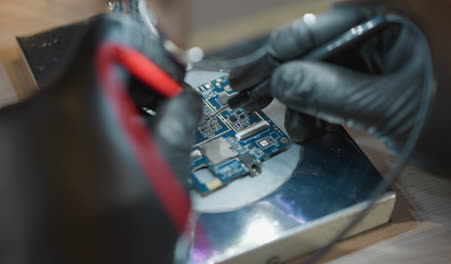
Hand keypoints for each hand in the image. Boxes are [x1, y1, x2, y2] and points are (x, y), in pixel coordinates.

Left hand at [0, 14, 200, 263]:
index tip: (165, 79)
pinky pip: (48, 125)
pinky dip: (82, 130)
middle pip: (88, 70)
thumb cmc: (124, 240)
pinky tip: (106, 161)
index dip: (146, 50)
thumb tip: (184, 95)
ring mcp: (6, 138)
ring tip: (137, 144)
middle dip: (132, 86)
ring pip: (69, 99)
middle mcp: (25, 112)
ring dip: (109, 110)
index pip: (109, 36)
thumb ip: (179, 118)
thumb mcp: (167, 173)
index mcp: (72, 105)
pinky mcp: (2, 160)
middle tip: (162, 112)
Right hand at [229, 3, 431, 152]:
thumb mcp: (387, 108)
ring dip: (306, 101)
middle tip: (248, 100)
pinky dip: (326, 106)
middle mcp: (383, 23)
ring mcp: (384, 47)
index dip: (274, 56)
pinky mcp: (385, 70)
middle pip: (316, 47)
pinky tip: (317, 128)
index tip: (242, 77)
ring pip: (326, 69)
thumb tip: (281, 80)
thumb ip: (329, 92)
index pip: (315, 28)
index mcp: (389, 14)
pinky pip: (343, 82)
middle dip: (285, 81)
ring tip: (299, 131)